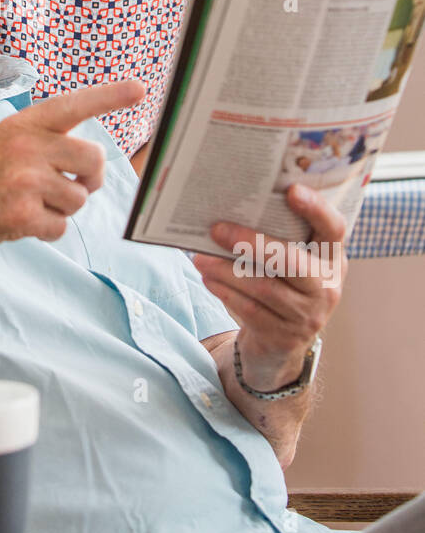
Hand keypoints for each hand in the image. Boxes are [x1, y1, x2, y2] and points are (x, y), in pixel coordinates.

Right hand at [0, 79, 145, 256]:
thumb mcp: (3, 146)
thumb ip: (44, 145)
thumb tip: (92, 164)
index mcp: (21, 125)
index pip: (73, 105)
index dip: (109, 96)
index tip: (141, 89)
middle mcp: (24, 145)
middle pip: (93, 159)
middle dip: (90, 179)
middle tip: (70, 186)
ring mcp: (23, 178)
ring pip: (79, 198)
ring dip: (61, 210)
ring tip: (27, 206)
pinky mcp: (20, 212)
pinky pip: (61, 227)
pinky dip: (45, 232)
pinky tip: (16, 223)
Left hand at [192, 183, 346, 391]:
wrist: (281, 341)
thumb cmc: (282, 285)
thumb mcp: (294, 261)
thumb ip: (280, 236)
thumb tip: (235, 206)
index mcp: (332, 258)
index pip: (334, 229)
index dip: (316, 209)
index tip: (291, 190)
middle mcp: (327, 287)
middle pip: (291, 260)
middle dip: (250, 242)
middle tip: (216, 230)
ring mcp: (308, 316)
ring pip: (264, 287)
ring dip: (226, 270)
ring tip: (200, 258)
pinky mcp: (285, 337)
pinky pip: (251, 310)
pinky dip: (226, 292)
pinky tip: (208, 279)